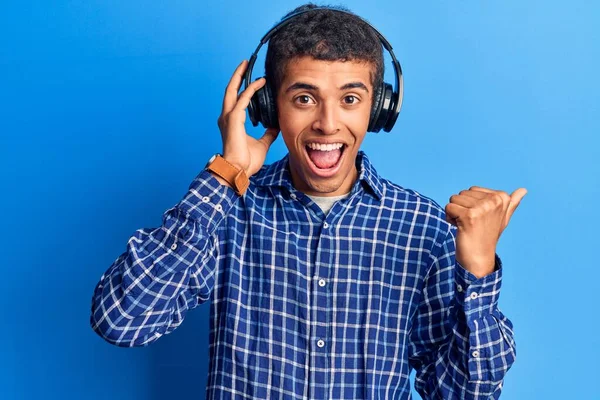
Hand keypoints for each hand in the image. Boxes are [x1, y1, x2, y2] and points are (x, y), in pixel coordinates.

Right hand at [217, 59, 279, 176]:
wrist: (238, 170)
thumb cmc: (246, 161)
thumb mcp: (262, 144)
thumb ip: (268, 134)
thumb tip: (276, 127)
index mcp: (232, 122)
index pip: (236, 99)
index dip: (243, 88)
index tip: (253, 79)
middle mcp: (227, 117)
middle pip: (230, 90)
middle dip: (237, 75)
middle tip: (245, 63)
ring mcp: (228, 117)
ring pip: (233, 90)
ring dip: (240, 76)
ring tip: (247, 64)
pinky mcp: (234, 118)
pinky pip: (243, 98)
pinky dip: (251, 89)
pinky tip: (260, 82)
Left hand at [445, 186, 526, 277]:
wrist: (479, 258)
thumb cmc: (488, 236)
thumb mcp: (503, 218)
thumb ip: (511, 203)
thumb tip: (524, 189)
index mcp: (502, 197)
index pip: (472, 190)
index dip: (471, 204)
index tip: (479, 218)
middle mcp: (494, 200)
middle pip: (462, 193)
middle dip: (462, 208)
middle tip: (472, 223)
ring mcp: (482, 208)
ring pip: (454, 199)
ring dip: (455, 213)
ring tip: (466, 225)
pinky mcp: (469, 215)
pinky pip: (449, 207)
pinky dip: (449, 218)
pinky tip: (459, 227)